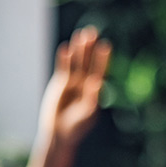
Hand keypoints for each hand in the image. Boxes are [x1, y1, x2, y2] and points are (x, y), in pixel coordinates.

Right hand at [43, 26, 112, 149]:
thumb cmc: (76, 127)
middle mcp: (84, 84)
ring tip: (81, 35)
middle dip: (90, 48)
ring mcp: (72, 83)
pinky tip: (66, 48)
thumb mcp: (87, 115)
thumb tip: (98, 83)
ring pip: (76, 63)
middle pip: (88, 62)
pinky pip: (63, 69)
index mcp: (94, 91)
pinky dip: (64, 59)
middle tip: (92, 32)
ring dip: (79, 50)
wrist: (59, 133)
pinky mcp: (60, 85)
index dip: (102, 59)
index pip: (99, 71)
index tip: (106, 46)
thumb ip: (92, 99)